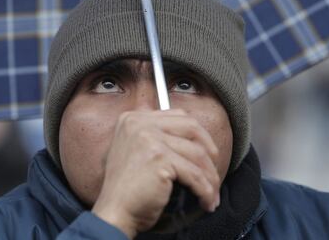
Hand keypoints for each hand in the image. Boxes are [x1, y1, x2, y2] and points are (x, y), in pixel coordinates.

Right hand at [92, 109, 220, 238]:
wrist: (114, 211)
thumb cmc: (126, 187)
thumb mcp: (134, 150)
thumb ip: (155, 135)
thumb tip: (192, 136)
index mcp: (133, 119)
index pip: (177, 116)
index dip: (198, 134)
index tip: (207, 150)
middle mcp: (139, 124)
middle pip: (191, 127)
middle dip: (210, 149)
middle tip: (214, 168)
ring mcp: (149, 139)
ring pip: (197, 153)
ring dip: (210, 176)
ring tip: (211, 191)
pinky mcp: (160, 158)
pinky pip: (194, 174)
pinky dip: (205, 190)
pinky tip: (206, 200)